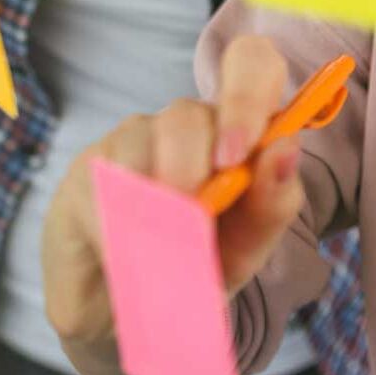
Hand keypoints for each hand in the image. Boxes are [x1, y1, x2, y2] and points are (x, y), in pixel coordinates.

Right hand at [42, 36, 305, 350]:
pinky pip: (105, 178)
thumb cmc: (201, 264)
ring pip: (145, 141)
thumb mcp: (249, 245)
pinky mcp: (91, 163)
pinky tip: (125, 251)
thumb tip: (284, 149)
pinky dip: (121, 222)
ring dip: (156, 201)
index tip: (237, 155)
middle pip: (191, 112)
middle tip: (192, 213)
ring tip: (161, 246)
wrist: (130, 310)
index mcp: (242, 129)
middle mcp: (191, 122)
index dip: (248, 95)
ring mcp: (136, 137)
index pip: (253, 63)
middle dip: (193, 164)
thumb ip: (274, 200)